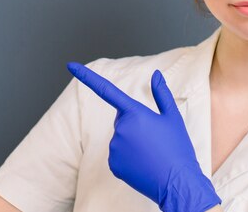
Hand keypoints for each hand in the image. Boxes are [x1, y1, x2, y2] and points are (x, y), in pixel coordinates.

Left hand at [67, 63, 220, 211]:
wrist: (177, 183)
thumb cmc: (177, 148)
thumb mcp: (173, 118)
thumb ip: (162, 94)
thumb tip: (156, 75)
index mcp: (135, 113)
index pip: (106, 90)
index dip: (86, 77)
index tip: (70, 65)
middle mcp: (120, 128)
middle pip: (121, 119)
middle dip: (134, 124)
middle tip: (154, 137)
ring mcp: (114, 148)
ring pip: (120, 137)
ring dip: (132, 142)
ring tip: (151, 152)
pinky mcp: (112, 164)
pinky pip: (118, 155)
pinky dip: (128, 158)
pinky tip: (143, 163)